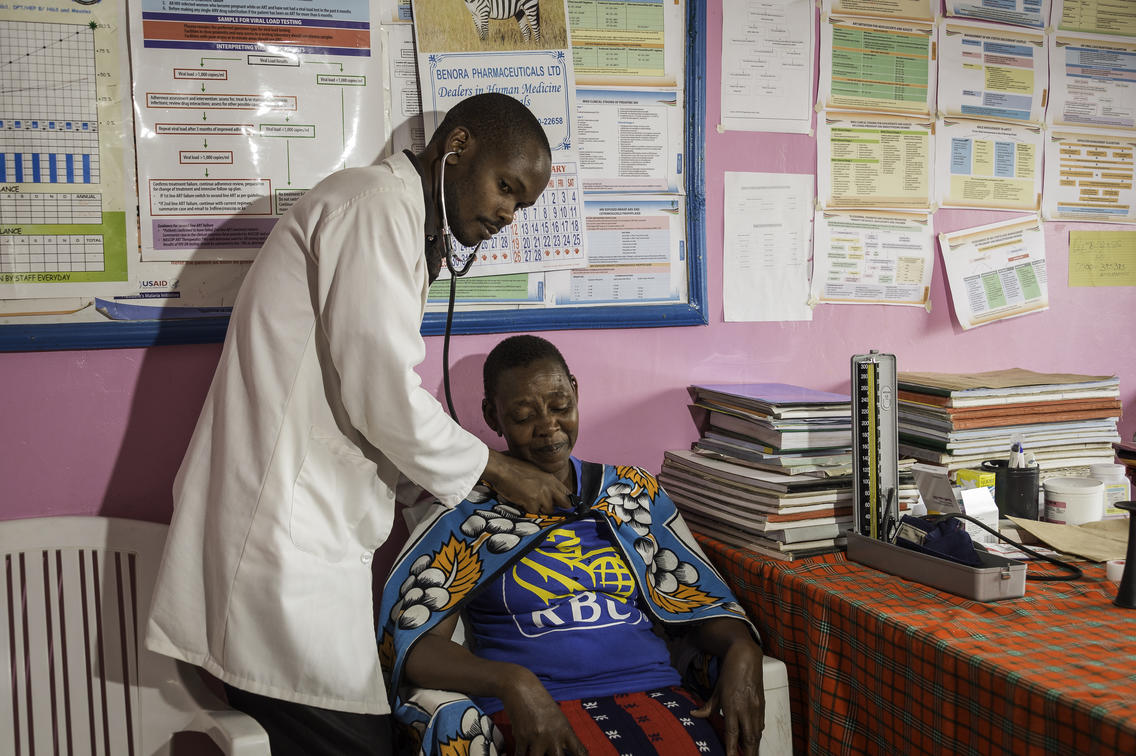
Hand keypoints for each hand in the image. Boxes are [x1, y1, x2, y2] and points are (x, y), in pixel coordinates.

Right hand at [483, 450, 570, 514]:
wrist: (502, 469)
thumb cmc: (515, 469)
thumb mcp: (536, 473)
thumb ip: (545, 483)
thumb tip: (550, 494)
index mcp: (551, 479)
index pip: (567, 493)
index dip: (566, 501)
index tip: (564, 506)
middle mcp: (549, 486)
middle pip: (564, 503)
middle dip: (559, 508)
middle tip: (552, 510)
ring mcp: (541, 495)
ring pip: (548, 510)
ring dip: (540, 509)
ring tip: (529, 502)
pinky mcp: (532, 502)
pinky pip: (534, 512)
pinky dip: (528, 510)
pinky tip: (521, 502)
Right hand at [500, 669, 586, 755]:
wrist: (521, 687)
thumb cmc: (540, 700)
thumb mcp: (557, 716)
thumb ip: (562, 734)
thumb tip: (565, 751)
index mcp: (565, 729)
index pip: (579, 751)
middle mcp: (553, 735)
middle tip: (551, 754)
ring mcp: (537, 737)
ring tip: (535, 753)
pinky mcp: (521, 737)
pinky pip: (520, 755)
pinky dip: (520, 755)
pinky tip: (522, 753)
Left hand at [693, 640, 764, 755]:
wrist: (746, 657)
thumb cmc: (730, 672)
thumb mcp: (716, 690)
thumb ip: (707, 707)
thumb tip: (694, 714)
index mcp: (732, 706)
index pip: (732, 734)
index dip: (732, 749)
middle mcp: (746, 709)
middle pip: (749, 739)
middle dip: (748, 753)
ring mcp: (756, 707)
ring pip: (757, 734)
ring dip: (753, 746)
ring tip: (748, 754)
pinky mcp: (762, 705)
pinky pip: (761, 725)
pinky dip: (757, 735)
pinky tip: (753, 740)